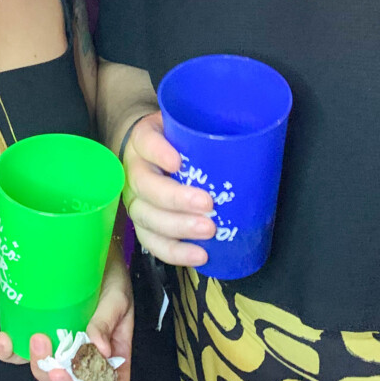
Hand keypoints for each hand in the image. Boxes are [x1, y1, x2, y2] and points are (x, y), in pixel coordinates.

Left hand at [0, 243, 132, 380]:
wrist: (94, 252)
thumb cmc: (112, 277)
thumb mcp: (117, 297)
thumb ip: (107, 322)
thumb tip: (100, 351)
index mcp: (112, 359)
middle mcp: (86, 361)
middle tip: (56, 366)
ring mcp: (60, 350)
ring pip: (46, 377)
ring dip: (40, 366)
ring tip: (38, 336)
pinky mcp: (40, 335)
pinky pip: (19, 355)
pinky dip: (10, 352)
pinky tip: (7, 339)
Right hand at [123, 111, 214, 266]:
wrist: (153, 154)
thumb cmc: (177, 140)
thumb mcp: (186, 126)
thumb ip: (205, 130)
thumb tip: (246, 138)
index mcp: (143, 139)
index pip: (146, 142)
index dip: (159, 152)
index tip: (178, 162)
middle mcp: (133, 171)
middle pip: (145, 186)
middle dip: (176, 199)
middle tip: (208, 204)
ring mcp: (135, 201)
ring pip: (147, 218)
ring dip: (178, 228)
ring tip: (208, 231)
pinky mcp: (142, 225)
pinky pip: (152, 243)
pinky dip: (175, 253)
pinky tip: (199, 255)